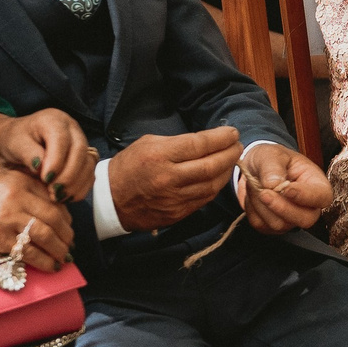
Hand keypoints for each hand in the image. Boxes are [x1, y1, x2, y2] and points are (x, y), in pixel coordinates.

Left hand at [0, 109, 96, 201]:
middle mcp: (72, 129)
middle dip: (68, 174)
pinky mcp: (84, 159)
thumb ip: (28, 153)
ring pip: (89, 164)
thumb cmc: (13, 141)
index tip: (45, 179)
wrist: (15, 145)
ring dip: (76, 183)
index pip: (62, 139)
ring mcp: (81, 143)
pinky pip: (90, 174)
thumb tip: (41, 167)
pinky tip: (67, 196)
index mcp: (53, 120)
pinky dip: (81, 188)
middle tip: (54, 191)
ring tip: (58, 196)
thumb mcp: (14, 143)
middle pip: (80, 151)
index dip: (57, 160)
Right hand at [0, 170, 77, 271]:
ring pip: (47, 235)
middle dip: (67, 235)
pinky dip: (45, 261)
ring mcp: (8, 217)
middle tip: (69, 246)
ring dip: (60, 250)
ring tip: (63, 258)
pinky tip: (52, 266)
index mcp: (20, 181)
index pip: (55, 200)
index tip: (67, 228)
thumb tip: (52, 214)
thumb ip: (25, 193)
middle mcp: (17, 196)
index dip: (66, 218)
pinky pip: (30, 252)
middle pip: (56, 218)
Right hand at [110, 127, 244, 230]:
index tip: (232, 133)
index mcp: (159, 155)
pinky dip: (215, 186)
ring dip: (227, 171)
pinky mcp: (178, 213)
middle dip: (230, 153)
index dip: (221, 138)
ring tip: (231, 160)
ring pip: (212, 184)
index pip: (199, 144)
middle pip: (211, 165)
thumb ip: (178, 142)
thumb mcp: (148, 144)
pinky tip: (218, 177)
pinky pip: (205, 198)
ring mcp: (174, 198)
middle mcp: (169, 178)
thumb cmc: (129, 166)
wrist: (110, 200)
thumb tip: (208, 141)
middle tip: (237, 146)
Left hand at [238, 144, 331, 233]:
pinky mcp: (274, 226)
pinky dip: (252, 210)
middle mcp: (309, 205)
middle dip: (282, 208)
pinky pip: (262, 225)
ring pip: (279, 224)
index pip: (322, 196)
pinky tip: (254, 197)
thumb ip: (273, 167)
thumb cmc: (271, 159)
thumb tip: (274, 184)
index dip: (305, 196)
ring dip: (261, 206)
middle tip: (264, 193)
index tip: (286, 189)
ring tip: (256, 186)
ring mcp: (292, 219)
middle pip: (306, 219)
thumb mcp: (271, 154)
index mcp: (317, 184)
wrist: (255, 168)